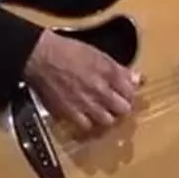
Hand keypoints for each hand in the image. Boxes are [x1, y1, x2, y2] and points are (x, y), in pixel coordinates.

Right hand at [22, 30, 141, 134]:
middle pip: (123, 109)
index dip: (130, 94)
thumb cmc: (68, 51)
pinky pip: (86, 126)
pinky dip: (88, 123)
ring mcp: (85, 104)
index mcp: (108, 73)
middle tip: (116, 104)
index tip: (126, 93)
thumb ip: (119, 69)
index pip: (131, 92)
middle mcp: (99, 91)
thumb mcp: (98, 54)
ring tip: (102, 111)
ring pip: (107, 121)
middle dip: (122, 107)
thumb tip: (136, 78)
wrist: (42, 57)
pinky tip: (86, 117)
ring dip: (107, 116)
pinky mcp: (69, 113)